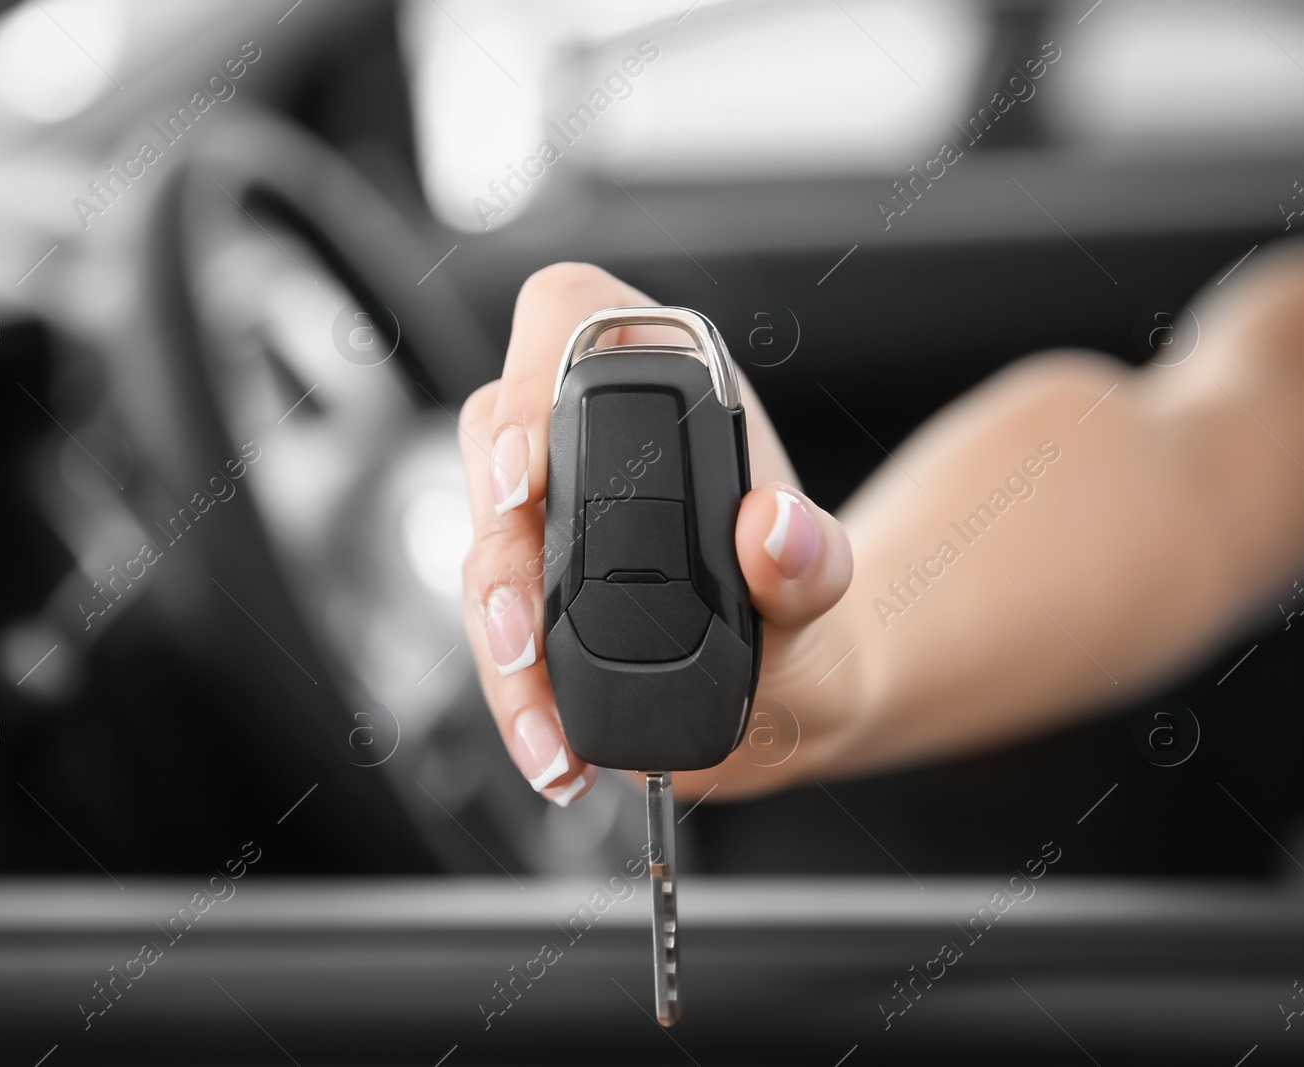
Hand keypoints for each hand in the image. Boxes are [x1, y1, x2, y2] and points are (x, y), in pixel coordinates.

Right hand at [458, 263, 854, 803]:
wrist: (787, 688)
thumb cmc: (801, 607)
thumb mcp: (825, 585)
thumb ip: (812, 559)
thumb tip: (775, 530)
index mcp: (662, 378)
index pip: (565, 318)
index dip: (527, 383)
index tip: (526, 476)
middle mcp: (589, 432)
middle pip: (492, 442)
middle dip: (498, 549)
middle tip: (526, 636)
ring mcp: (547, 511)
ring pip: (479, 546)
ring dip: (496, 641)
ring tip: (541, 718)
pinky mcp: (524, 584)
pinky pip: (488, 624)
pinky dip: (510, 694)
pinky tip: (546, 744)